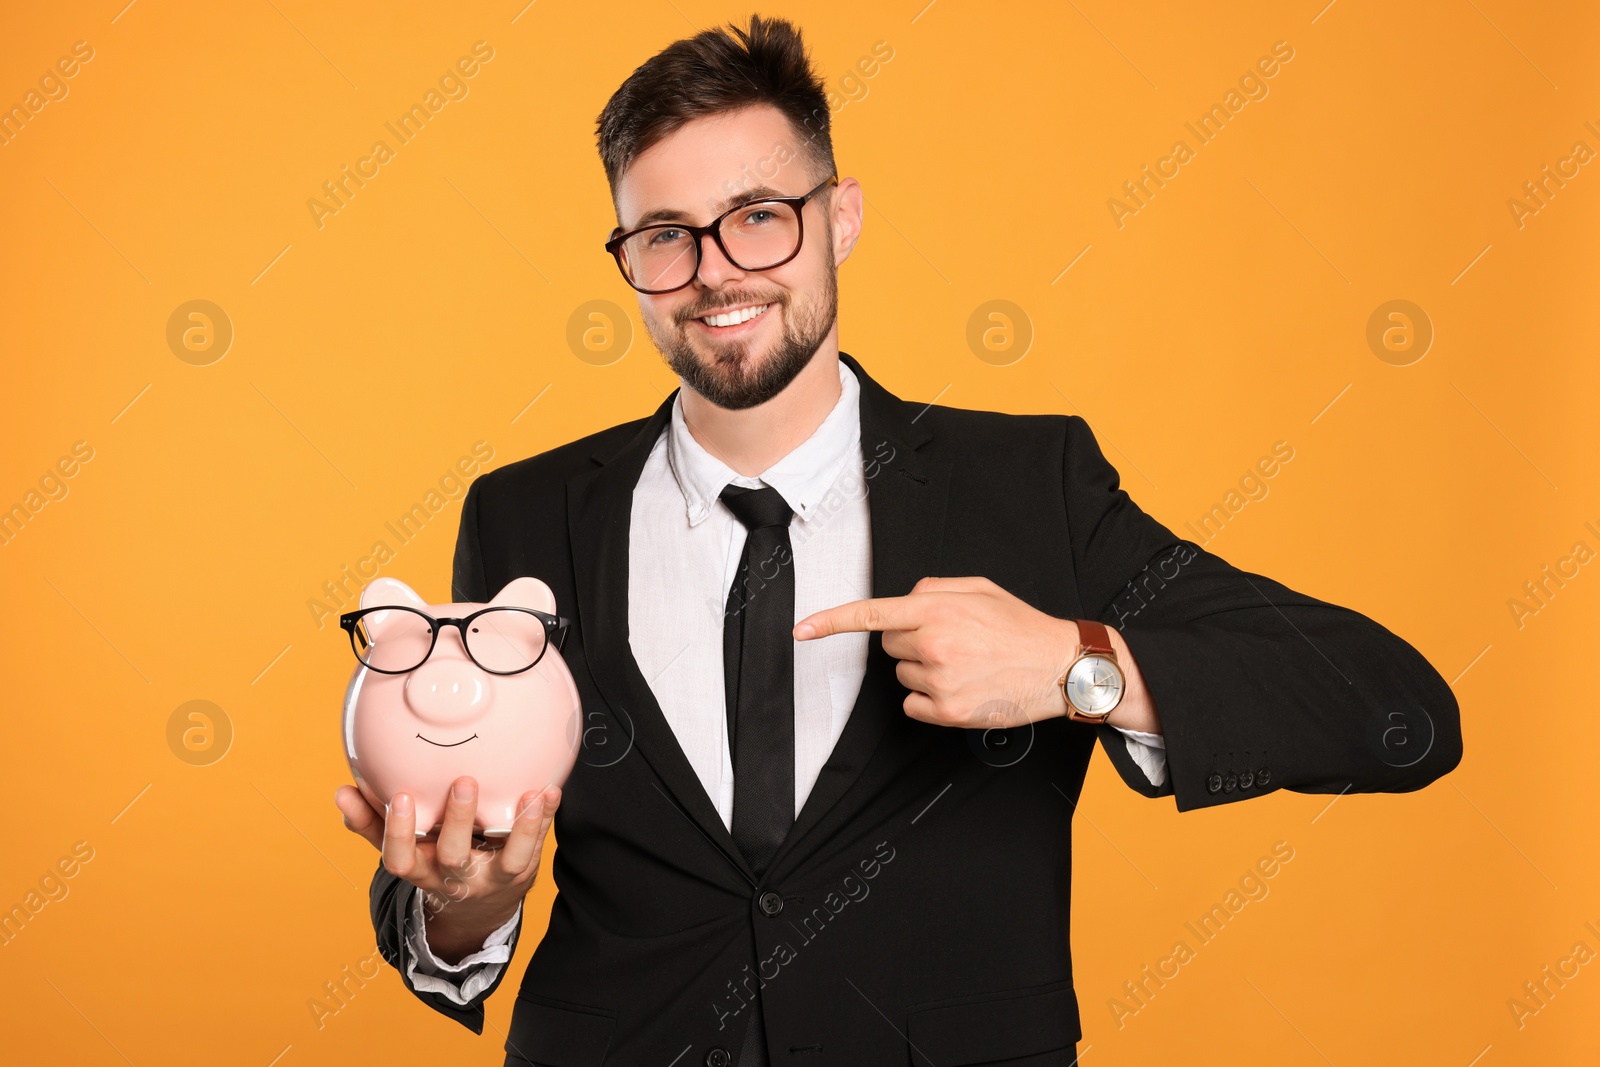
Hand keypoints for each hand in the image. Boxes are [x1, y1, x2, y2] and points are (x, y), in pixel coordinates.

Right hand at [334, 776, 559, 963]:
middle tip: (463, 782)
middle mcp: (454, 878)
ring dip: (519, 826)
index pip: (400, 859)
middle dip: (457, 821)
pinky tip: (550, 791)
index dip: (398, 833)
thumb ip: (371, 822)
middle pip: (452, 856)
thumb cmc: (431, 861)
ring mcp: (490, 878)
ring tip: (529, 793)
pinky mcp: (520, 873)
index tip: (400, 796)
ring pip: (507, 859)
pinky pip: (535, 848)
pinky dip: (544, 820)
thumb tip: (342, 791)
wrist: (476, 907)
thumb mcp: (401, 849)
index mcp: (419, 870)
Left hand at [794, 576, 1161, 733]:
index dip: (831, 622)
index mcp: (937, 610)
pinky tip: (962, 687)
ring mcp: (940, 682)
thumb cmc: (1020, 626)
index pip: (872, 614)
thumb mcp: (979, 589)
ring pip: (902, 675)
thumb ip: (933, 589)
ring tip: (965, 664)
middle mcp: (934, 645)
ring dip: (924, 669)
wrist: (1060, 667)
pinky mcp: (948, 712)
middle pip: (888, 644)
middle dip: (911, 640)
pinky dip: (930, 698)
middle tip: (952, 640)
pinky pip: (913, 704)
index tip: (801, 631)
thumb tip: (903, 601)